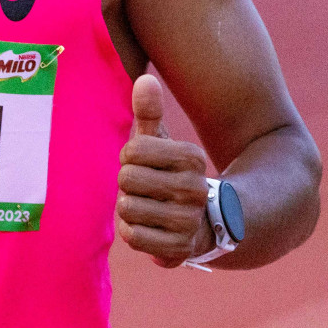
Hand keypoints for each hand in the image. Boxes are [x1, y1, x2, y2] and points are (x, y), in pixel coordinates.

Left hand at [116, 73, 213, 267]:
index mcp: (191, 157)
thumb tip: (145, 79)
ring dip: (128, 208)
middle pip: (127, 179)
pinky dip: (132, 231)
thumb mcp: (161, 142)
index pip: (132, 151)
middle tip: (145, 188)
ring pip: (127, 208)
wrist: (201, 222)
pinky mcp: (179, 248)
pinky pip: (133, 236)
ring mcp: (189, 220)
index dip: (129, 157)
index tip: (145, 163)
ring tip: (148, 206)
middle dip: (128, 183)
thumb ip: (149, 112)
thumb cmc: (168, 173)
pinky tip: (148, 226)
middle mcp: (195, 188)